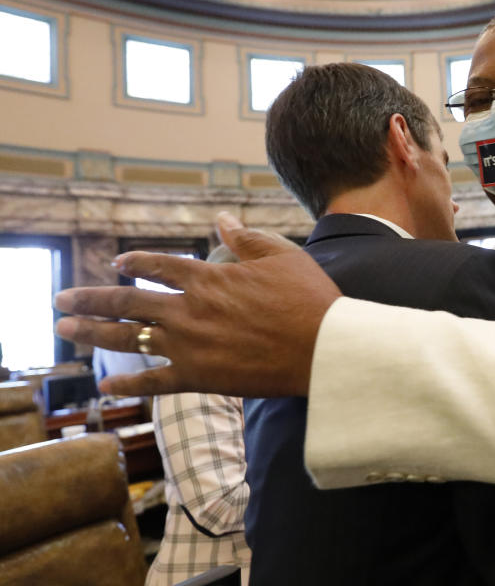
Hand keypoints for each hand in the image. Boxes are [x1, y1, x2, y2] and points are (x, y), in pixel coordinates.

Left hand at [55, 212, 341, 396]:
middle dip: (89, 298)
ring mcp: (188, 344)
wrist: (322, 347)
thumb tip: (220, 218)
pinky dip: (128, 386)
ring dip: (90, 331)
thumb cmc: (308, 299)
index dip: (134, 263)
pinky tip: (107, 387)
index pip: (158, 265)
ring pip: (126, 338)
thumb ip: (245, 238)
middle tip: (60, 298)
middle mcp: (188, 308)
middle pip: (126, 300)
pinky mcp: (198, 377)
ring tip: (63, 328)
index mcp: (208, 276)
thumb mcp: (281, 256)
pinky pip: (153, 382)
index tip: (118, 263)